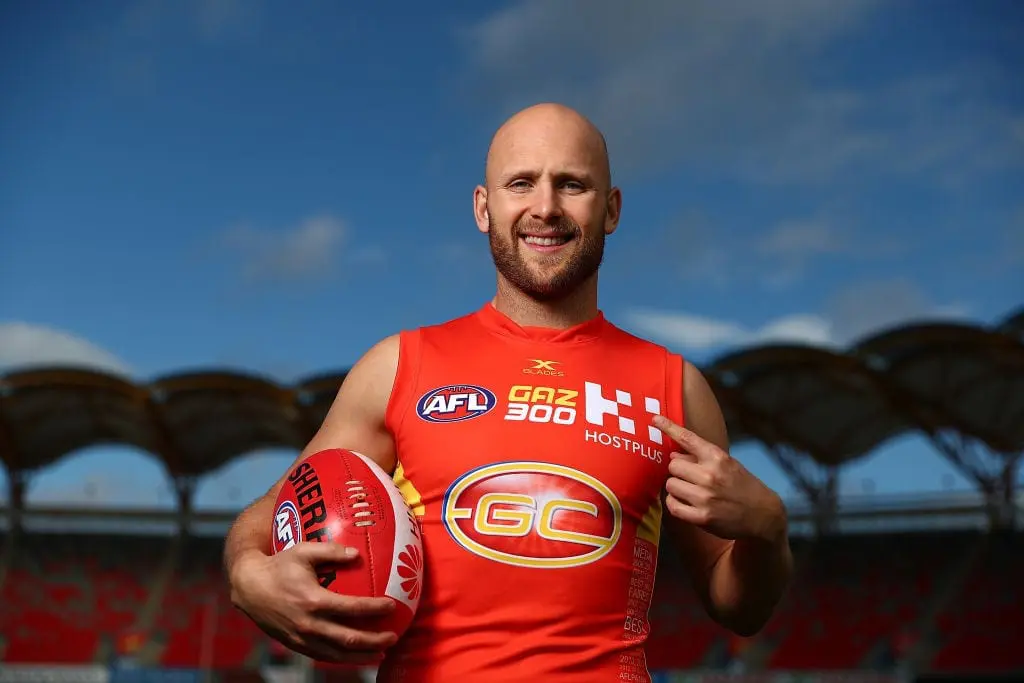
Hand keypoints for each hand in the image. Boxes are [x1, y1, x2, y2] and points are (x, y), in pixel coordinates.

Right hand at [229, 542, 398, 664]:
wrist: (249, 588)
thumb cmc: (279, 565)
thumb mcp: (303, 551)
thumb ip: (331, 551)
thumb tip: (357, 554)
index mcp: (313, 601)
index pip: (352, 608)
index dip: (374, 608)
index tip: (392, 605)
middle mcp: (309, 624)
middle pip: (348, 638)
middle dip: (374, 640)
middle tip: (394, 636)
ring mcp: (302, 638)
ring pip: (337, 654)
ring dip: (361, 655)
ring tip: (381, 652)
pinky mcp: (295, 645)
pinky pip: (323, 656)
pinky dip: (342, 658)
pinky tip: (355, 654)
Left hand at [653, 415, 785, 542]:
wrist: (763, 515)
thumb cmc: (742, 486)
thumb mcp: (727, 464)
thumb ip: (701, 458)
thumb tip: (673, 455)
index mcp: (718, 457)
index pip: (688, 438)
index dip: (669, 427)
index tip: (655, 419)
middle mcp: (710, 475)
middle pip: (672, 465)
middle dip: (678, 471)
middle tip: (690, 477)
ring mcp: (706, 497)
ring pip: (670, 485)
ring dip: (676, 488)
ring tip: (690, 491)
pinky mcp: (702, 517)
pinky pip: (672, 506)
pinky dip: (675, 504)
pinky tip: (685, 503)